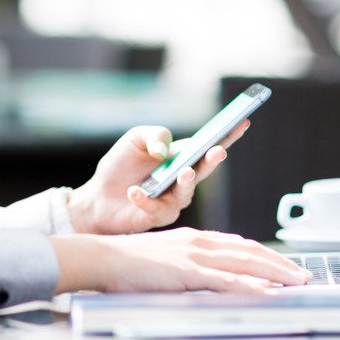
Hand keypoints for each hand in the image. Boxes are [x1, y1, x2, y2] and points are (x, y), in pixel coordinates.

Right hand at [51, 228, 309, 293]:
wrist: (102, 257)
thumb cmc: (124, 265)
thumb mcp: (161, 262)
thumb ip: (184, 269)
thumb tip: (201, 283)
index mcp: (192, 239)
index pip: (237, 245)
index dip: (264, 254)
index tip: (283, 264)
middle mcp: (198, 242)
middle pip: (248, 250)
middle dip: (279, 263)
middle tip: (303, 274)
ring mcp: (193, 256)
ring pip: (244, 262)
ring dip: (275, 272)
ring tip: (297, 282)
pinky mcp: (186, 272)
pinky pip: (225, 279)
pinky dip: (250, 285)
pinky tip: (267, 291)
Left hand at [67, 122, 249, 234]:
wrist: (96, 198)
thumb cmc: (119, 167)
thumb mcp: (134, 140)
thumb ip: (153, 135)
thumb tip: (165, 151)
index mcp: (181, 157)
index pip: (208, 145)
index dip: (227, 135)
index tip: (242, 122)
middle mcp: (183, 179)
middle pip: (204, 169)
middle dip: (212, 160)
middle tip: (218, 150)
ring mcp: (173, 200)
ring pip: (186, 192)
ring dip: (186, 181)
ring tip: (184, 171)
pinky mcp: (158, 217)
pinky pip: (157, 209)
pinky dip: (145, 198)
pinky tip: (134, 191)